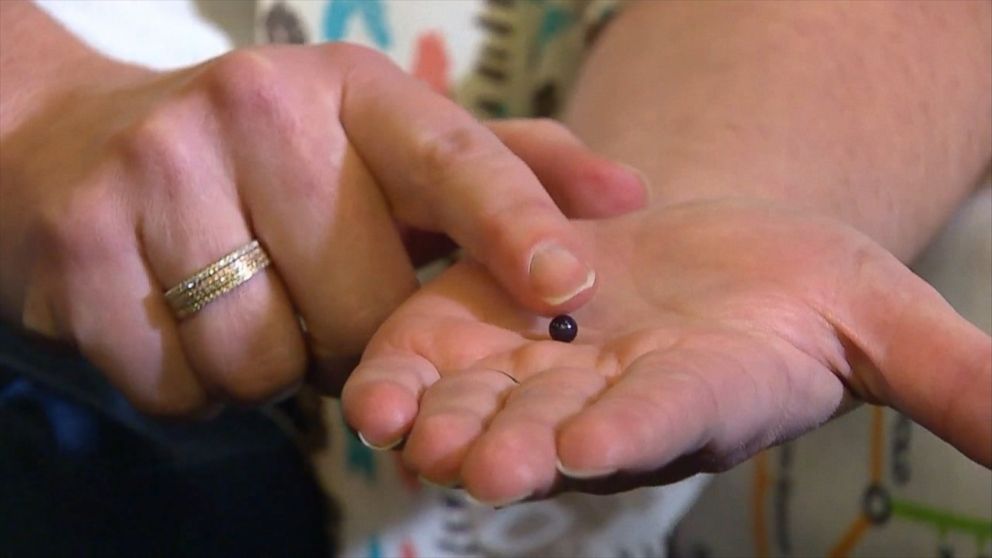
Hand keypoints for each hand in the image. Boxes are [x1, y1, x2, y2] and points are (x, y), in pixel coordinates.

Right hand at [0, 42, 644, 414]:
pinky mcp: (82, 248)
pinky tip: (183, 318)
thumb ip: (507, 170)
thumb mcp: (384, 145)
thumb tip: (626, 199)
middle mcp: (252, 109)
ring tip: (248, 299)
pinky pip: (185, 385)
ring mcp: (157, 172)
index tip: (564, 286)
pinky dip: (199, 383)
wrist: (76, 146)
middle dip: (359, 335)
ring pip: (268, 359)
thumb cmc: (269, 159)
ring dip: (274, 363)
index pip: (451, 157)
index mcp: (348, 88)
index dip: (513, 225)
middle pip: (362, 304)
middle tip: (322, 295)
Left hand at [343, 200, 990, 503]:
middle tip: (489, 465)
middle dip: (525, 448)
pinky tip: (372, 391)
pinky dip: (403, 376)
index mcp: (697, 400)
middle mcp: (607, 410)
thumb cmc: (796, 288)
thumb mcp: (879, 314)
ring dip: (448, 422)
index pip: (668, 421)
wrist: (704, 254)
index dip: (637, 431)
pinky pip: (434, 363)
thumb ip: (949, 377)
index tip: (601, 445)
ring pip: (486, 409)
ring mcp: (536, 376)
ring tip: (410, 429)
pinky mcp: (481, 326)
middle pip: (559, 434)